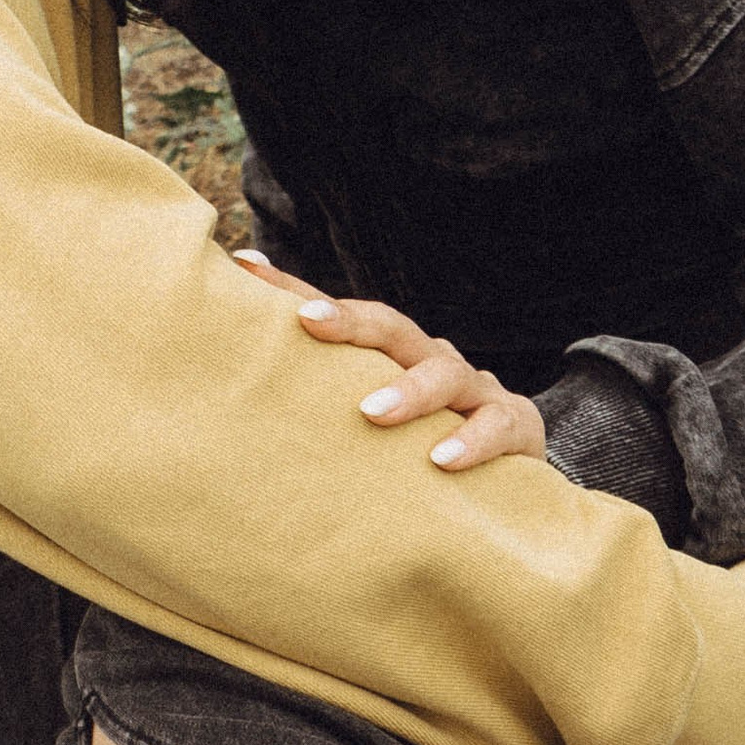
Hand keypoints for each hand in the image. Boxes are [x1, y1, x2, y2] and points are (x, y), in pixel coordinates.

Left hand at [234, 248, 549, 473]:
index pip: (340, 314)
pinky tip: (442, 460)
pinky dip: (472, 441)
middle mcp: (428, 359)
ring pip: (443, 373)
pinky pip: (498, 426)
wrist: (511, 476)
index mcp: (390, 355)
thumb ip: (318, 406)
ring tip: (372, 413)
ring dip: (408, 391)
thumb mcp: (371, 422)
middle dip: (347, 320)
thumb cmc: (415, 448)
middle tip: (305, 322)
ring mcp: (474, 390)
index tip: (245, 267)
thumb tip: (229, 391)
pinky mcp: (515, 427)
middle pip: (389, 327)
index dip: (292, 289)